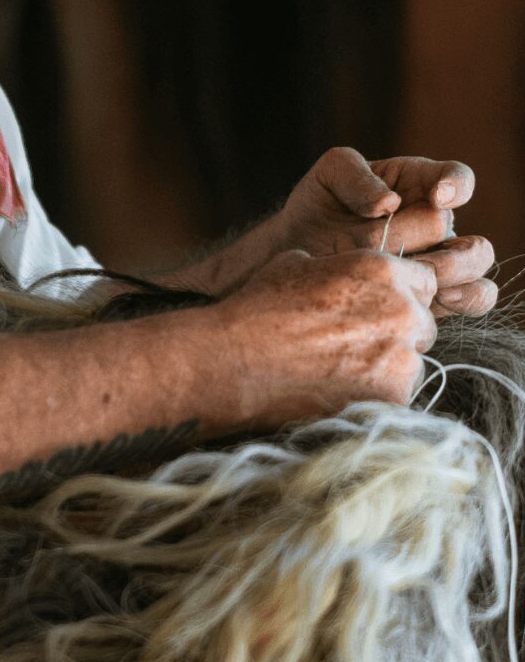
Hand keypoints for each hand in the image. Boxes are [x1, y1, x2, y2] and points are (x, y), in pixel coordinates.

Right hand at [212, 248, 437, 427]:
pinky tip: (338, 390)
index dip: (400, 296)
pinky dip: (375, 395)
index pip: (423, 281)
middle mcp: (403, 310)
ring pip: (412, 362)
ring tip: (340, 371)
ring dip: (387, 366)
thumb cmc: (260, 308)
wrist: (238, 360)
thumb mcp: (295, 265)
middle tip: (355, 344)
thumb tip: (337, 274)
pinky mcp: (394, 397)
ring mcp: (402, 357)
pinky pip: (398, 394)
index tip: (377, 310)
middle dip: (397, 333)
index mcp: (383, 271)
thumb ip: (335, 267)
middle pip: (423, 324)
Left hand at [273, 148, 495, 317]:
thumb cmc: (317, 208)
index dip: (456, 186)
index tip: (438, 197)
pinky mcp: (432, 291)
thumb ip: (355, 177)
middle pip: (466, 232)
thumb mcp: (327, 177)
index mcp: (417, 184)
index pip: (456, 178)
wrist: (296, 252)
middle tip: (411, 258)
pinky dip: (463, 300)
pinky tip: (432, 299)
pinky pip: (472, 297)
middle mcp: (434, 222)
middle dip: (442, 248)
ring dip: (453, 274)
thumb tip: (389, 203)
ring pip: (477, 266)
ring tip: (419, 279)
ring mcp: (438, 257)